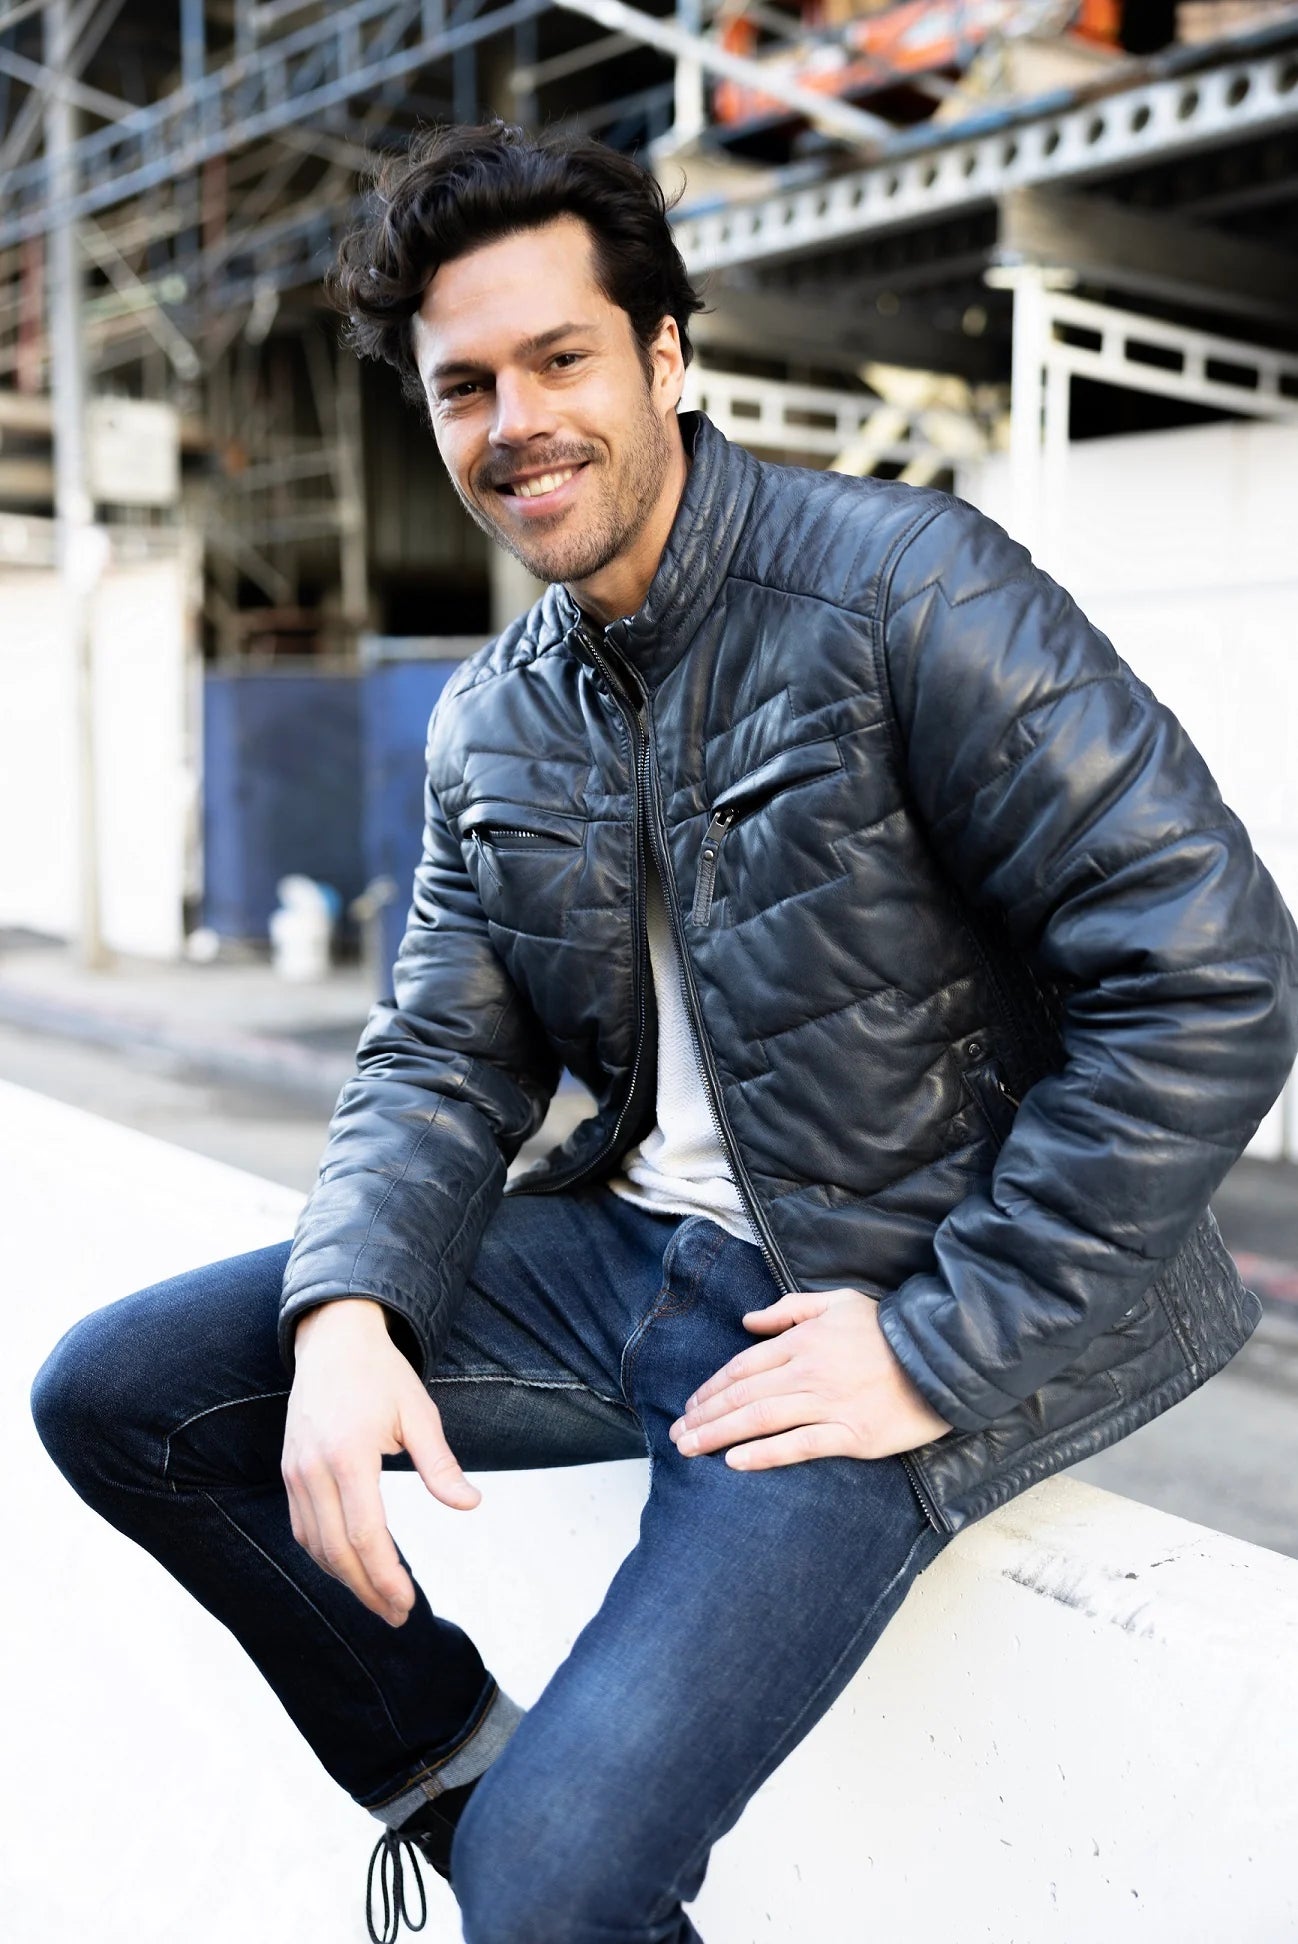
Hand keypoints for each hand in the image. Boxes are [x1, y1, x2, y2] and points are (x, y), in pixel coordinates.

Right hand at [283, 1298, 479, 1625]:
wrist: (332, 1339)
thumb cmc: (381, 1373)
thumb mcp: (419, 1412)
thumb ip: (440, 1464)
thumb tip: (469, 1505)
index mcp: (349, 1455)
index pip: (365, 1535)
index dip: (385, 1577)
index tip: (407, 1603)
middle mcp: (314, 1469)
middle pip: (336, 1551)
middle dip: (366, 1590)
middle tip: (396, 1615)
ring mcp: (295, 1471)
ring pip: (314, 1545)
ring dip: (344, 1579)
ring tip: (378, 1599)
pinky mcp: (288, 1470)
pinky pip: (301, 1527)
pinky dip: (324, 1555)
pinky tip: (349, 1567)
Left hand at [668, 1287, 950, 1469]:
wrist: (942, 1357)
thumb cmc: (887, 1329)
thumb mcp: (836, 1303)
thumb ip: (788, 1310)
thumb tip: (746, 1321)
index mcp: (803, 1341)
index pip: (743, 1367)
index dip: (712, 1387)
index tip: (691, 1404)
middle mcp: (808, 1373)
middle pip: (743, 1396)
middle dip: (705, 1415)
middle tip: (677, 1434)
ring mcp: (828, 1405)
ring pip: (760, 1420)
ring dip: (719, 1435)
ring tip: (691, 1448)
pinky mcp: (851, 1434)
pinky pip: (798, 1445)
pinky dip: (764, 1454)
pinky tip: (735, 1462)